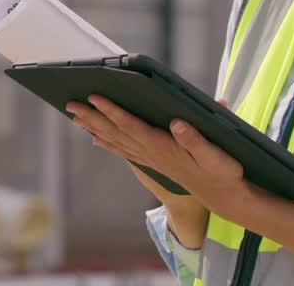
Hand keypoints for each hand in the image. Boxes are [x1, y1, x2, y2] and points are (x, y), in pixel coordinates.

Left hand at [65, 95, 246, 220]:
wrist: (223, 196)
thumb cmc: (222, 172)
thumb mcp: (216, 155)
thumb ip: (196, 139)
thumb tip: (177, 122)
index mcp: (164, 147)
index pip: (132, 125)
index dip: (112, 111)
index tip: (95, 97)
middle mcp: (152, 153)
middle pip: (116, 132)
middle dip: (93, 117)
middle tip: (70, 104)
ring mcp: (151, 158)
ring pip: (116, 140)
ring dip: (95, 127)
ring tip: (75, 117)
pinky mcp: (154, 161)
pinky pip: (124, 150)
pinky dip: (108, 142)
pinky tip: (96, 138)